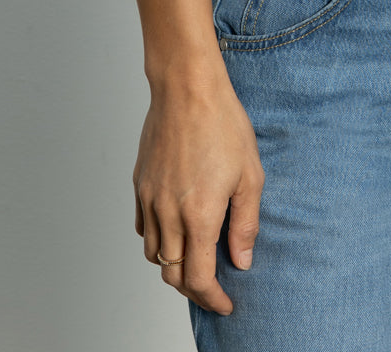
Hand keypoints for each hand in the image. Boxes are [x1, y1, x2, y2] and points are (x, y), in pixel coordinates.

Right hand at [133, 68, 263, 314]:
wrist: (187, 87)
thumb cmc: (223, 123)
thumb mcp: (251, 174)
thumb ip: (245, 223)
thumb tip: (242, 261)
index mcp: (198, 215)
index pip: (198, 278)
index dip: (212, 299)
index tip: (226, 304)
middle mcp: (168, 213)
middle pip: (172, 274)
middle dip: (193, 289)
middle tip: (213, 287)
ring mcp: (149, 198)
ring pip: (153, 254)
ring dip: (172, 265)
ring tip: (195, 260)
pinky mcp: (140, 183)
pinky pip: (142, 227)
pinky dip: (157, 239)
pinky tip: (175, 230)